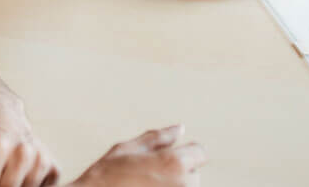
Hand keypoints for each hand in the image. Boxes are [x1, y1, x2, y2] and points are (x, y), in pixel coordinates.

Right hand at [71, 125, 204, 186]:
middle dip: (178, 173)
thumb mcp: (129, 149)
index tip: (170, 158)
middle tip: (149, 176)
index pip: (200, 152)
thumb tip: (180, 128)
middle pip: (194, 174)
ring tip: (147, 185)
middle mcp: (182, 184)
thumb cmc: (107, 176)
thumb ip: (158, 137)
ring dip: (173, 185)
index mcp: (174, 162)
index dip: (186, 152)